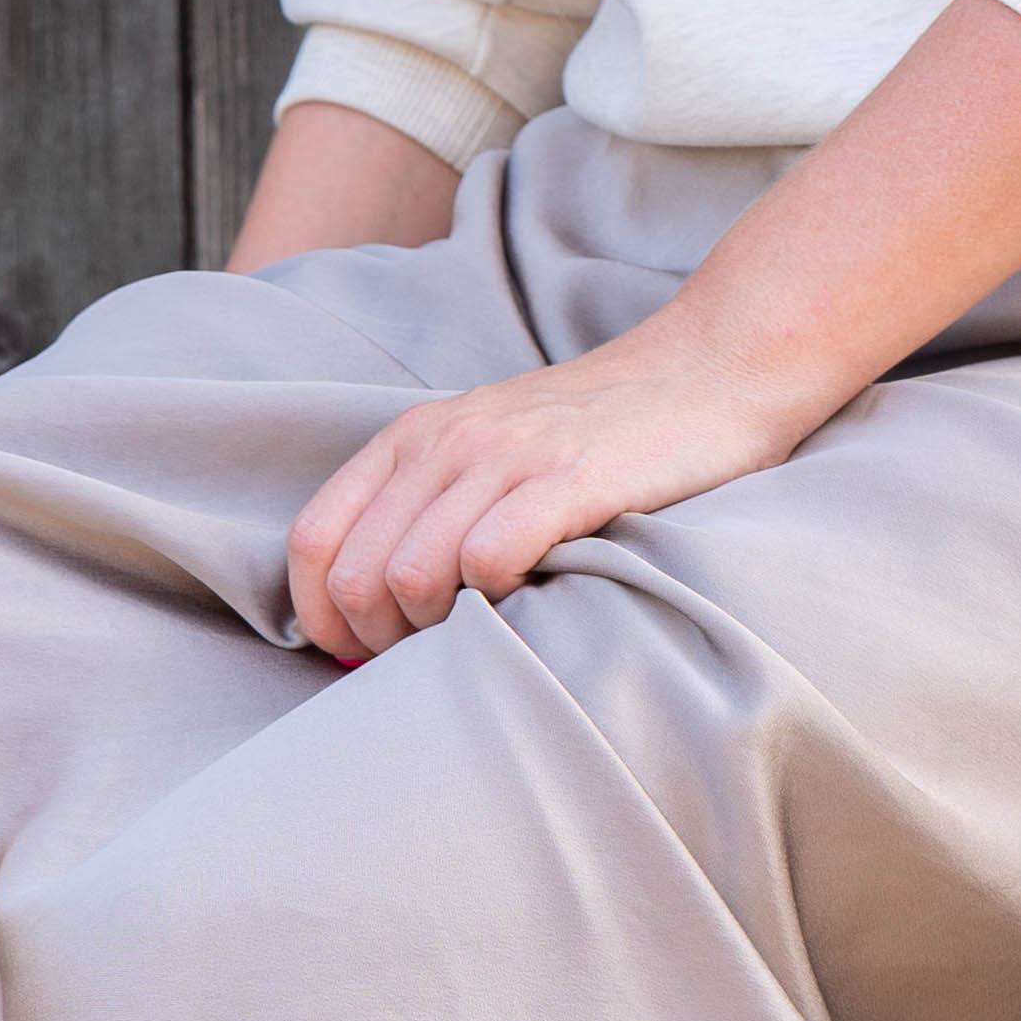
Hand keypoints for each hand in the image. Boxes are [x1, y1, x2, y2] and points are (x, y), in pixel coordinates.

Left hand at [288, 317, 815, 658]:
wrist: (706, 370)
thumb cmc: (592, 435)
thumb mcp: (484, 452)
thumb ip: (421, 510)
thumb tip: (361, 614)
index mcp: (412, 438)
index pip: (314, 540)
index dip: (323, 616)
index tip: (363, 649)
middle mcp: (446, 442)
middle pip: (356, 577)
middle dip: (380, 640)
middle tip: (430, 651)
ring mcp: (506, 459)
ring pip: (411, 578)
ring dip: (436, 631)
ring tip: (481, 628)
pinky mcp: (567, 482)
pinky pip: (488, 562)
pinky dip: (497, 602)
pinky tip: (529, 597)